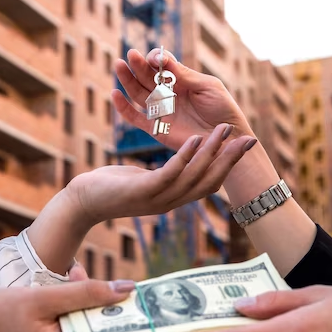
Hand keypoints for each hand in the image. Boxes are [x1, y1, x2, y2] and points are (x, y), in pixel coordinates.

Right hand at [0, 279, 134, 331]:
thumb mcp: (43, 298)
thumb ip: (87, 293)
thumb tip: (128, 290)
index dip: (109, 308)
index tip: (113, 287)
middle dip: (86, 304)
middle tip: (76, 275)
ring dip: (72, 312)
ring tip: (61, 285)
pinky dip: (59, 325)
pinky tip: (48, 304)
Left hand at [67, 123, 256, 221]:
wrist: (83, 201)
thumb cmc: (113, 187)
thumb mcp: (146, 180)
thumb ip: (166, 174)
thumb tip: (181, 164)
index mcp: (173, 197)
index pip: (209, 184)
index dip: (229, 166)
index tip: (244, 145)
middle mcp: (170, 201)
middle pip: (208, 181)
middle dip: (230, 159)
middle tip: (248, 137)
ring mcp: (158, 199)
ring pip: (193, 175)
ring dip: (211, 152)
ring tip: (222, 131)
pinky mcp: (142, 192)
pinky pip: (169, 172)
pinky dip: (185, 156)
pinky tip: (194, 137)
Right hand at [113, 48, 252, 149]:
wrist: (227, 139)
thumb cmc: (223, 111)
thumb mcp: (207, 87)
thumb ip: (184, 75)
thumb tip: (161, 59)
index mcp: (182, 80)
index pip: (163, 65)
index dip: (156, 59)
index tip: (156, 59)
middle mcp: (169, 94)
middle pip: (147, 76)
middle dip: (138, 65)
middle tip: (130, 55)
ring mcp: (161, 110)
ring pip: (138, 93)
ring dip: (127, 79)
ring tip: (119, 65)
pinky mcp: (156, 128)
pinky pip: (135, 118)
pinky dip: (123, 107)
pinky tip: (115, 94)